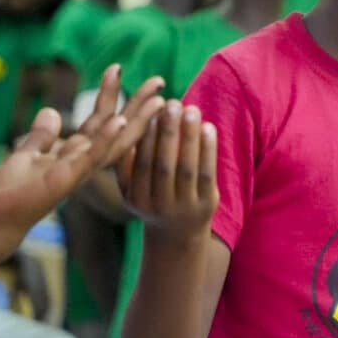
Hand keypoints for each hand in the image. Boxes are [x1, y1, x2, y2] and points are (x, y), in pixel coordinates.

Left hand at [0, 64, 164, 269]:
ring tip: (156, 101)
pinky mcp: (67, 177)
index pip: (101, 119)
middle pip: (119, 128)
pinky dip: (107, 138)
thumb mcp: (27, 155)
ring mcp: (79, 170)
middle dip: (139, 104)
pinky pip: (92, 156)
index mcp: (76, 153)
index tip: (118, 68)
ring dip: (137, 120)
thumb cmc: (10, 193)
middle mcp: (84, 161)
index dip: (111, 94)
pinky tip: (120, 121)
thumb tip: (51, 112)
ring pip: (116, 142)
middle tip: (158, 80)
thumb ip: (42, 135)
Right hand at [118, 101, 217, 241]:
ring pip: (186, 168)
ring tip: (191, 109)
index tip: (150, 109)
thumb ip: (129, 161)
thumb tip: (128, 122)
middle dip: (167, 132)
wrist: (177, 234)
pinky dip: (208, 150)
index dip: (146, 136)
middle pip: (163, 164)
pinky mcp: (206, 205)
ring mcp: (183, 207)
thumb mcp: (135, 185)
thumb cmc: (154, 197)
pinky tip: (209, 127)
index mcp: (134, 198)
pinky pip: (207, 174)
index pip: (139, 163)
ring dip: (189, 136)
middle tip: (172, 102)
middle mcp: (157, 206)